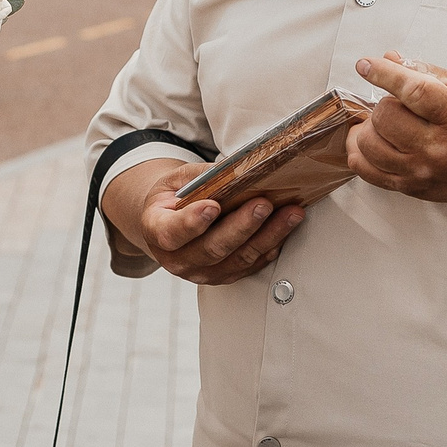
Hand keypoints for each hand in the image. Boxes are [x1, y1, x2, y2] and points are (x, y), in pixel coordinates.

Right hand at [99, 157, 302, 285]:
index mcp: (156, 231)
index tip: (212, 206)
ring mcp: (202, 272)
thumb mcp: (175, 180)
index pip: (171, 232)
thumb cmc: (172, 199)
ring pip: (238, 260)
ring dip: (268, 236)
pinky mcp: (224, 276)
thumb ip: (199, 178)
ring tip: (290, 213)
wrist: (169, 223)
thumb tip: (234, 170)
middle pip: (212, 248)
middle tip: (262, 204)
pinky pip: (251, 266)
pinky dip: (271, 246)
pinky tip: (286, 229)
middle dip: (242, 226)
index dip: (192, 222)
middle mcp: (178, 259)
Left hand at [346, 53, 446, 208]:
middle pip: (385, 118)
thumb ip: (425, 72)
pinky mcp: (409, 187)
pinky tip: (375, 140)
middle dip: (385, 104)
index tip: (365, 65)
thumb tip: (388, 58)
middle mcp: (438, 148)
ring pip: (369, 144)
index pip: (415, 91)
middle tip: (398, 105)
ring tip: (388, 123)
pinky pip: (365, 169)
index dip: (385, 74)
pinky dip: (360, 151)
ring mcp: (421, 171)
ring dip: (371, 128)